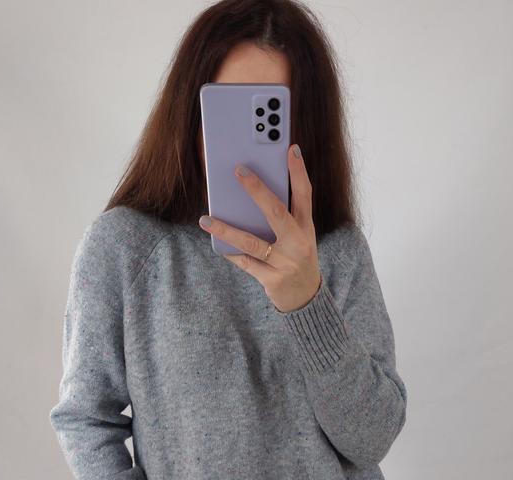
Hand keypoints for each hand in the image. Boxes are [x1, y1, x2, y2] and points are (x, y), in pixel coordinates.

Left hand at [198, 143, 321, 312]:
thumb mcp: (299, 235)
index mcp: (307, 228)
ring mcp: (285, 263)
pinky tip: (216, 244)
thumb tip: (253, 191)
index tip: (291, 149)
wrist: (305, 298)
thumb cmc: (296, 258)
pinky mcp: (272, 280)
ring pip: (252, 242)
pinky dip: (231, 253)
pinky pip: (246, 263)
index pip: (305, 195)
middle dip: (257, 190)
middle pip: (277, 213)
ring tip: (205, 219)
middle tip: (239, 170)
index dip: (299, 172)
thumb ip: (284, 215)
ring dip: (227, 229)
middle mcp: (298, 243)